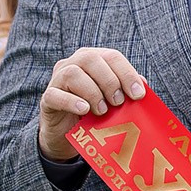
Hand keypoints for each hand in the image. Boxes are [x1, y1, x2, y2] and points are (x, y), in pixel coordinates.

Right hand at [38, 47, 146, 161]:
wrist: (68, 134)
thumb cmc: (94, 113)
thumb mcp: (113, 101)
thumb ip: (127, 91)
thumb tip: (143, 85)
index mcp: (93, 60)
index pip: (112, 56)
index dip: (127, 73)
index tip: (138, 95)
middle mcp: (73, 64)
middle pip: (91, 59)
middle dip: (109, 81)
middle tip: (118, 103)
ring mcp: (57, 79)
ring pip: (72, 74)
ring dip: (92, 92)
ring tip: (102, 111)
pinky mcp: (47, 98)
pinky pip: (55, 95)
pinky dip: (71, 102)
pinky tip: (84, 110)